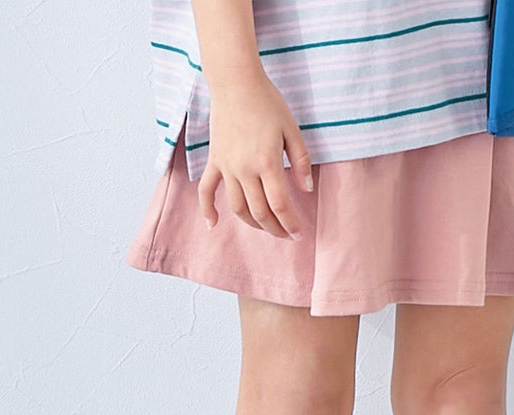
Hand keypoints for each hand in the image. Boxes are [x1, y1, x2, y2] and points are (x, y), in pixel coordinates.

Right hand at [197, 70, 313, 239]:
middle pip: (260, 212)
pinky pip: (207, 190)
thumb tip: (307, 189)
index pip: (280, 205)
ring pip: (238, 207)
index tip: (298, 233)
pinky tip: (213, 225)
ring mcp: (227, 166)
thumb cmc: (267, 102)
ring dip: (252, 224)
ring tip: (266, 228)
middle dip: (275, 229)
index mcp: (267, 162)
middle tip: (286, 234)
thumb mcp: (292, 129)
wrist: (235, 82)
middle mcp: (245, 169)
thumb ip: (301, 161)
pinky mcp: (214, 161)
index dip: (290, 223)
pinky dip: (207, 209)